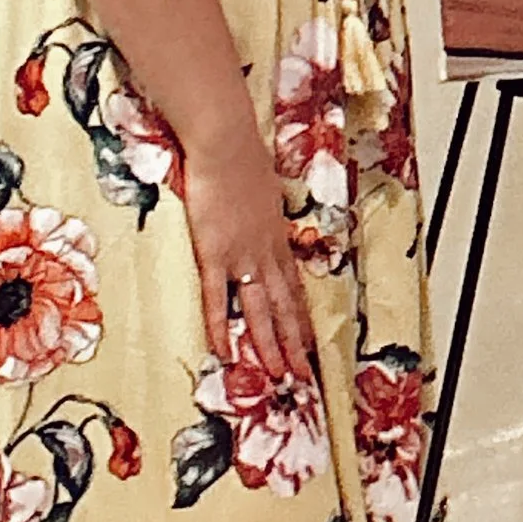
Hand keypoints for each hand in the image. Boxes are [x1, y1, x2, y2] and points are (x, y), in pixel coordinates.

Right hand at [182, 136, 317, 382]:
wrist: (226, 144)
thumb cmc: (241, 156)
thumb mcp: (262, 185)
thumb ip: (260, 204)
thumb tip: (256, 202)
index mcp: (275, 236)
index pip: (292, 286)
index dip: (300, 316)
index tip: (309, 341)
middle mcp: (265, 252)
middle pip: (283, 306)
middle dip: (294, 343)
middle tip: (303, 377)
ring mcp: (241, 255)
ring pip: (259, 310)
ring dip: (269, 346)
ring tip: (278, 377)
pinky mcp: (214, 253)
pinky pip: (217, 298)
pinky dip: (220, 326)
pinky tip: (225, 352)